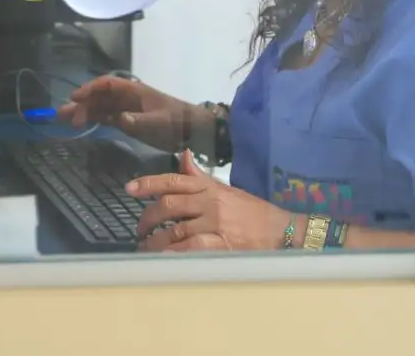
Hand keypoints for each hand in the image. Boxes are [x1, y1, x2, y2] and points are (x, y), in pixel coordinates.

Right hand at [57, 76, 212, 154]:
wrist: (192, 129)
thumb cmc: (176, 122)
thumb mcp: (158, 123)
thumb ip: (138, 121)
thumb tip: (119, 119)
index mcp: (133, 91)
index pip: (106, 85)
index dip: (89, 89)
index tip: (75, 97)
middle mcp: (127, 97)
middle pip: (99, 96)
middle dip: (81, 103)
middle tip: (63, 115)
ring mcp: (127, 109)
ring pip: (101, 107)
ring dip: (85, 112)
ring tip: (66, 121)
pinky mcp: (129, 121)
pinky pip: (107, 117)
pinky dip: (95, 120)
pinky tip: (84, 126)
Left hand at [131, 150, 293, 251]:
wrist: (284, 230)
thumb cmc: (253, 212)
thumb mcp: (226, 188)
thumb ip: (200, 176)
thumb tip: (182, 156)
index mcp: (210, 187)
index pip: (173, 180)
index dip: (148, 183)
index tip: (130, 189)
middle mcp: (210, 202)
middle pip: (169, 205)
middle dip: (148, 217)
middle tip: (139, 229)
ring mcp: (216, 223)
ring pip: (175, 229)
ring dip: (156, 240)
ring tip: (146, 247)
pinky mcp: (223, 244)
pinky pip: (191, 248)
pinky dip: (173, 253)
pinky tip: (163, 257)